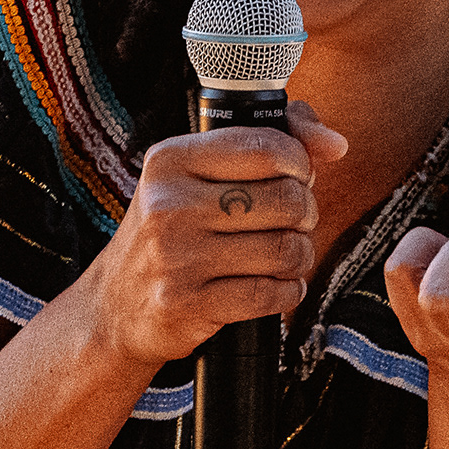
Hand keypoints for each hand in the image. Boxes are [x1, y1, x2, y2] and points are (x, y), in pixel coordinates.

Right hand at [96, 97, 350, 366]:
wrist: (114, 306)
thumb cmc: (171, 231)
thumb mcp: (197, 175)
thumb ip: (268, 142)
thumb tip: (335, 143)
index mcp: (170, 160)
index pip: (268, 148)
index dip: (300, 164)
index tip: (296, 177)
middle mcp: (168, 204)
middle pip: (286, 199)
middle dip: (305, 213)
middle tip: (294, 222)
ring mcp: (175, 257)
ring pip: (284, 249)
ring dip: (300, 256)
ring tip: (287, 256)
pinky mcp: (186, 304)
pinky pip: (270, 294)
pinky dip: (287, 292)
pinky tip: (276, 287)